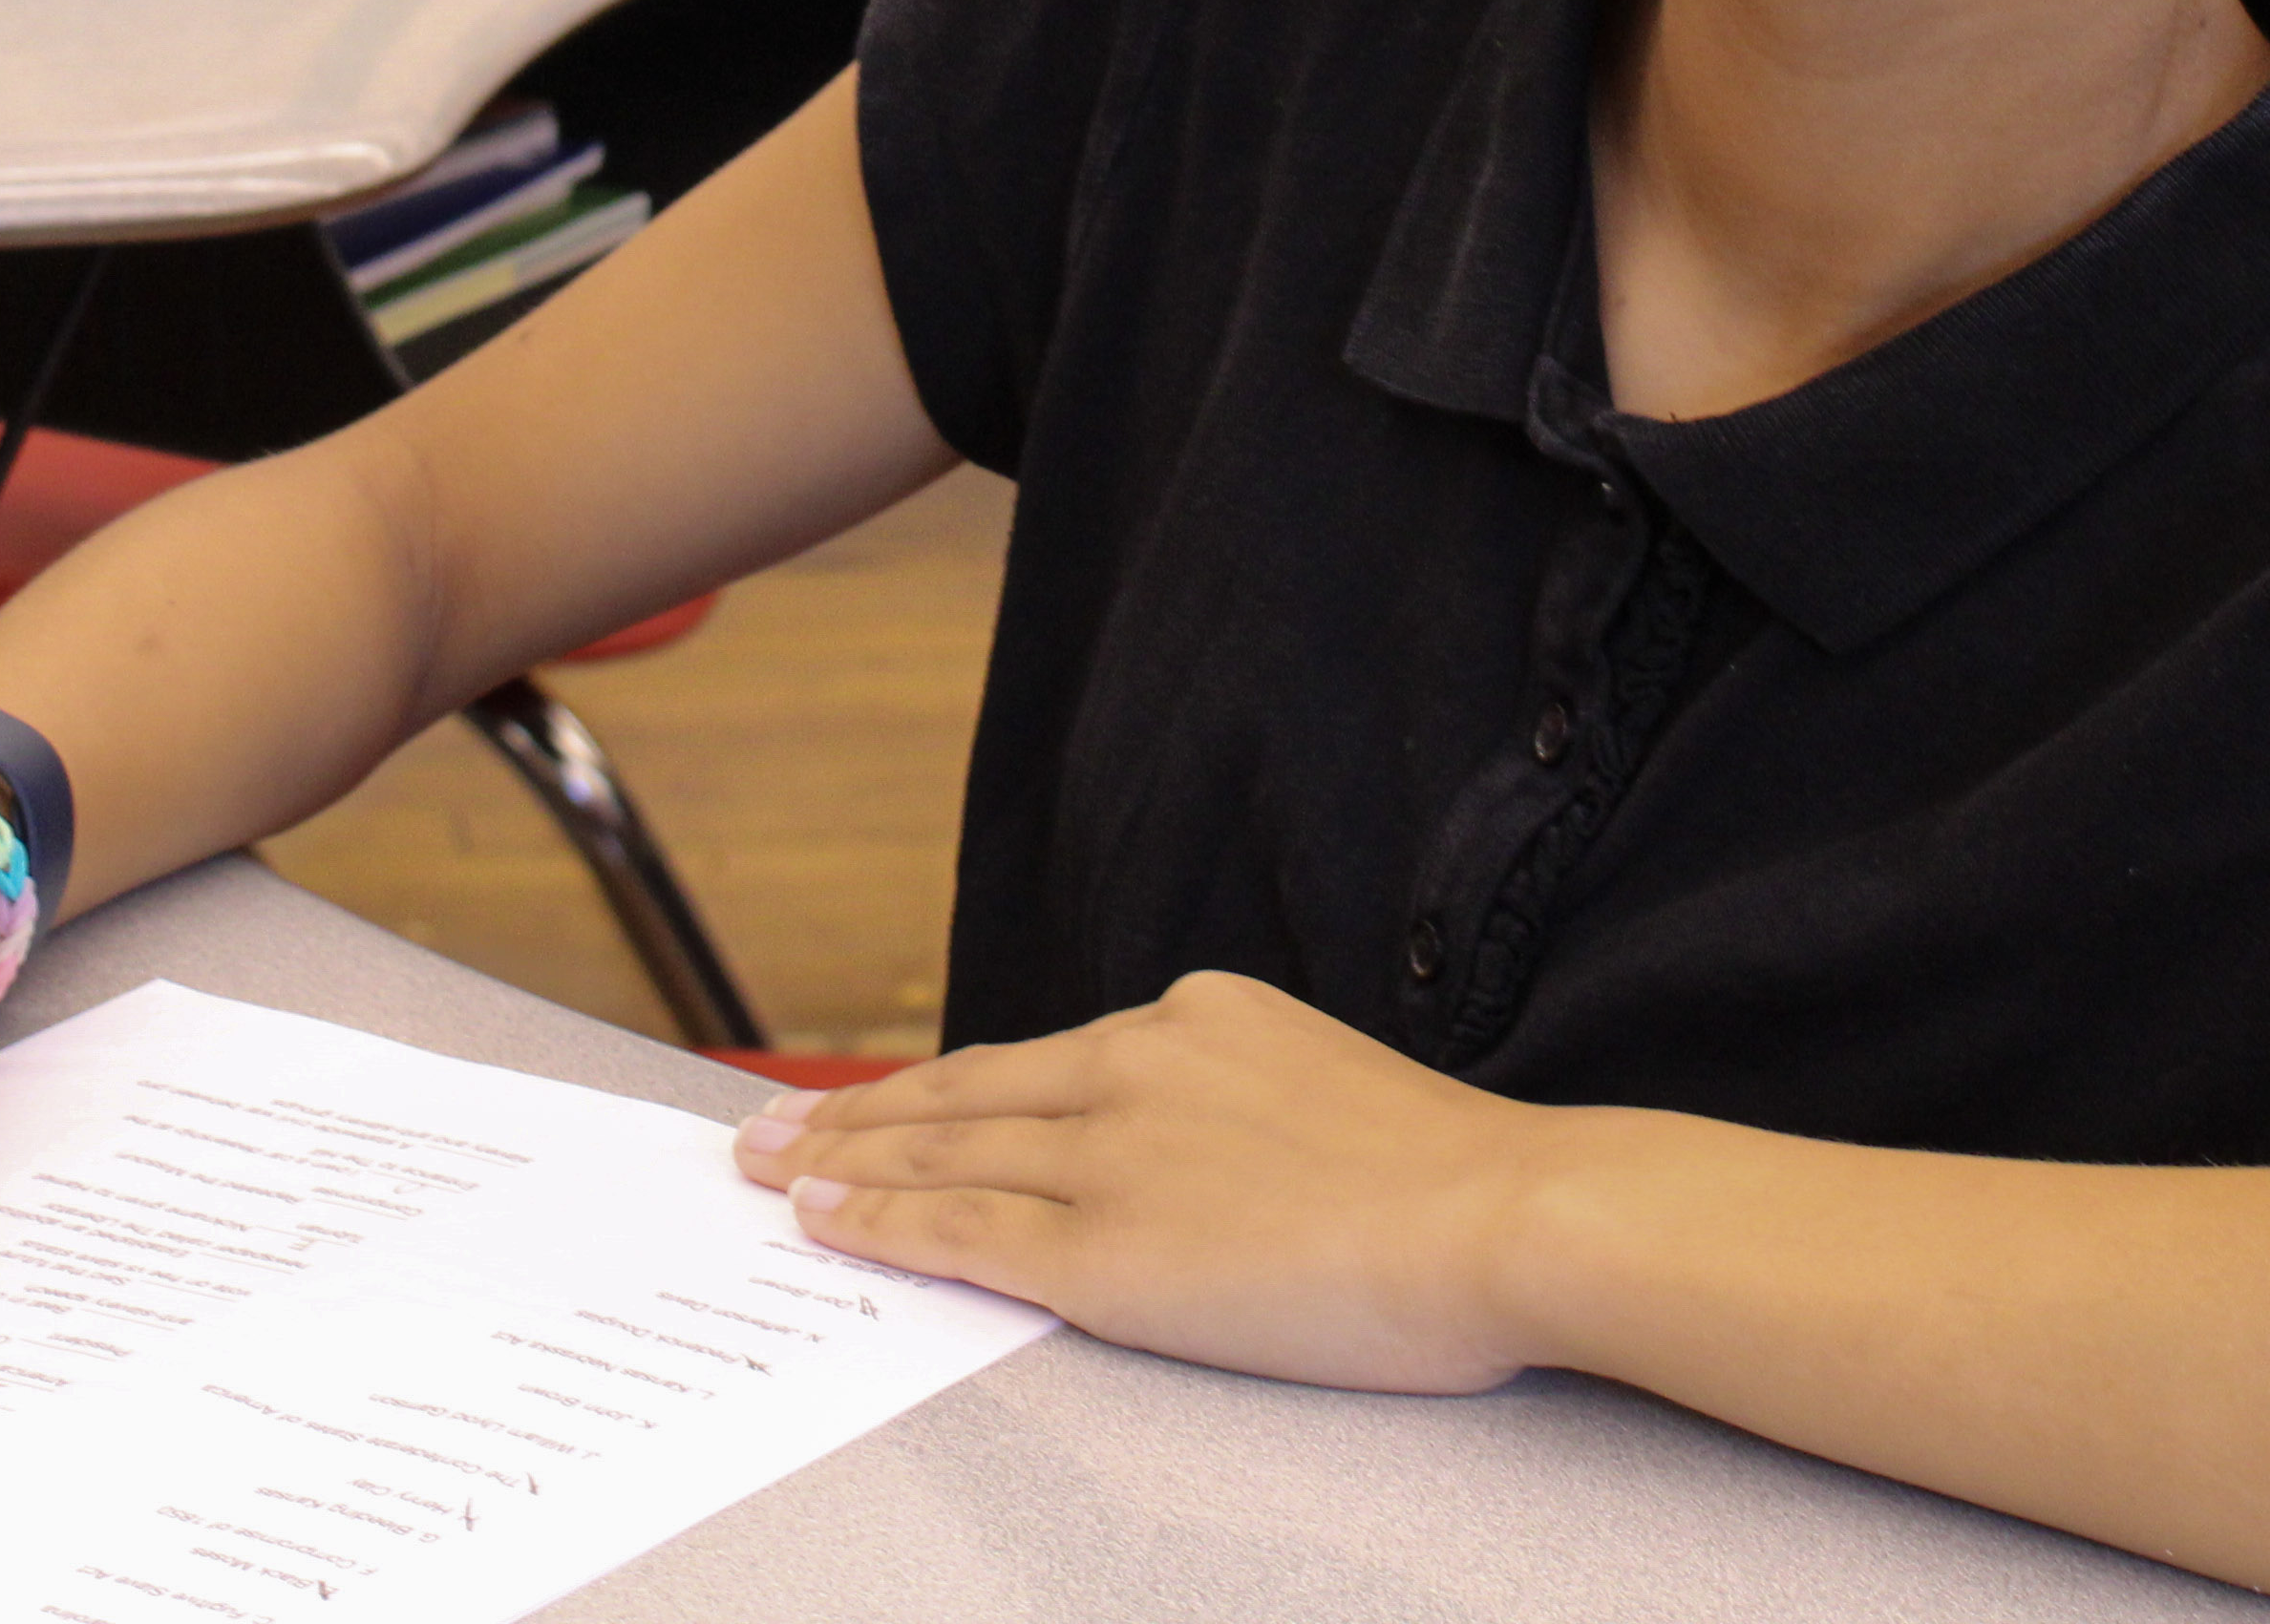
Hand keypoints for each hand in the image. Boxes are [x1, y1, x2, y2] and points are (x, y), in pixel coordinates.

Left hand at [728, 970, 1567, 1392]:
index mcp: (1198, 1020)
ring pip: (944, 1152)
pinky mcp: (1107, 1248)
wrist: (1501, 1216)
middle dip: (854, 1111)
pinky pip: (964, 1231)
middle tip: (768, 1126)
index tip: (879, 1096)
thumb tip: (1213, 1152)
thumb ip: (1245, 1105)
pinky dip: (880, 1224)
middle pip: (964, 1090)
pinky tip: (825, 1223)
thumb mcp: (1328, 1090)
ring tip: (768, 1171)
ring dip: (842, 1161)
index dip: (943, 1084)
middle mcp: (1139, 1066)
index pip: (1038, 1060)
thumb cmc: (1453, 1181)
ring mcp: (1114, 1156)